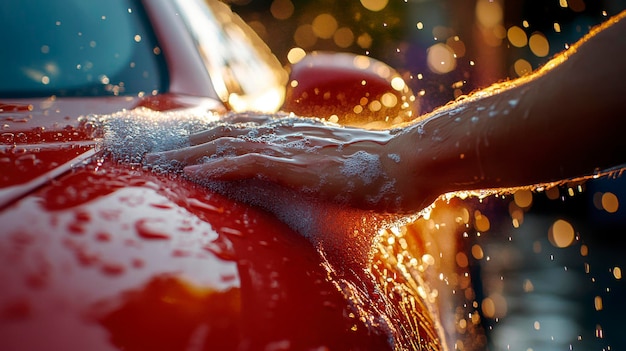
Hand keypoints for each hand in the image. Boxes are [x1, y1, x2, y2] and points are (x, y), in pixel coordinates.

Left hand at [146, 114, 431, 212]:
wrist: (415, 164)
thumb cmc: (393, 174)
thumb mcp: (355, 173)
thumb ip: (336, 178)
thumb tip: (335, 190)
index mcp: (306, 135)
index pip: (253, 126)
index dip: (221, 131)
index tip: (197, 138)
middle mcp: (295, 135)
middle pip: (234, 130)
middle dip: (198, 139)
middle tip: (167, 147)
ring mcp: (296, 148)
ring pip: (234, 143)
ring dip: (196, 151)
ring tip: (165, 158)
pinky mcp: (300, 166)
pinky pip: (249, 162)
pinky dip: (218, 165)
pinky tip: (193, 170)